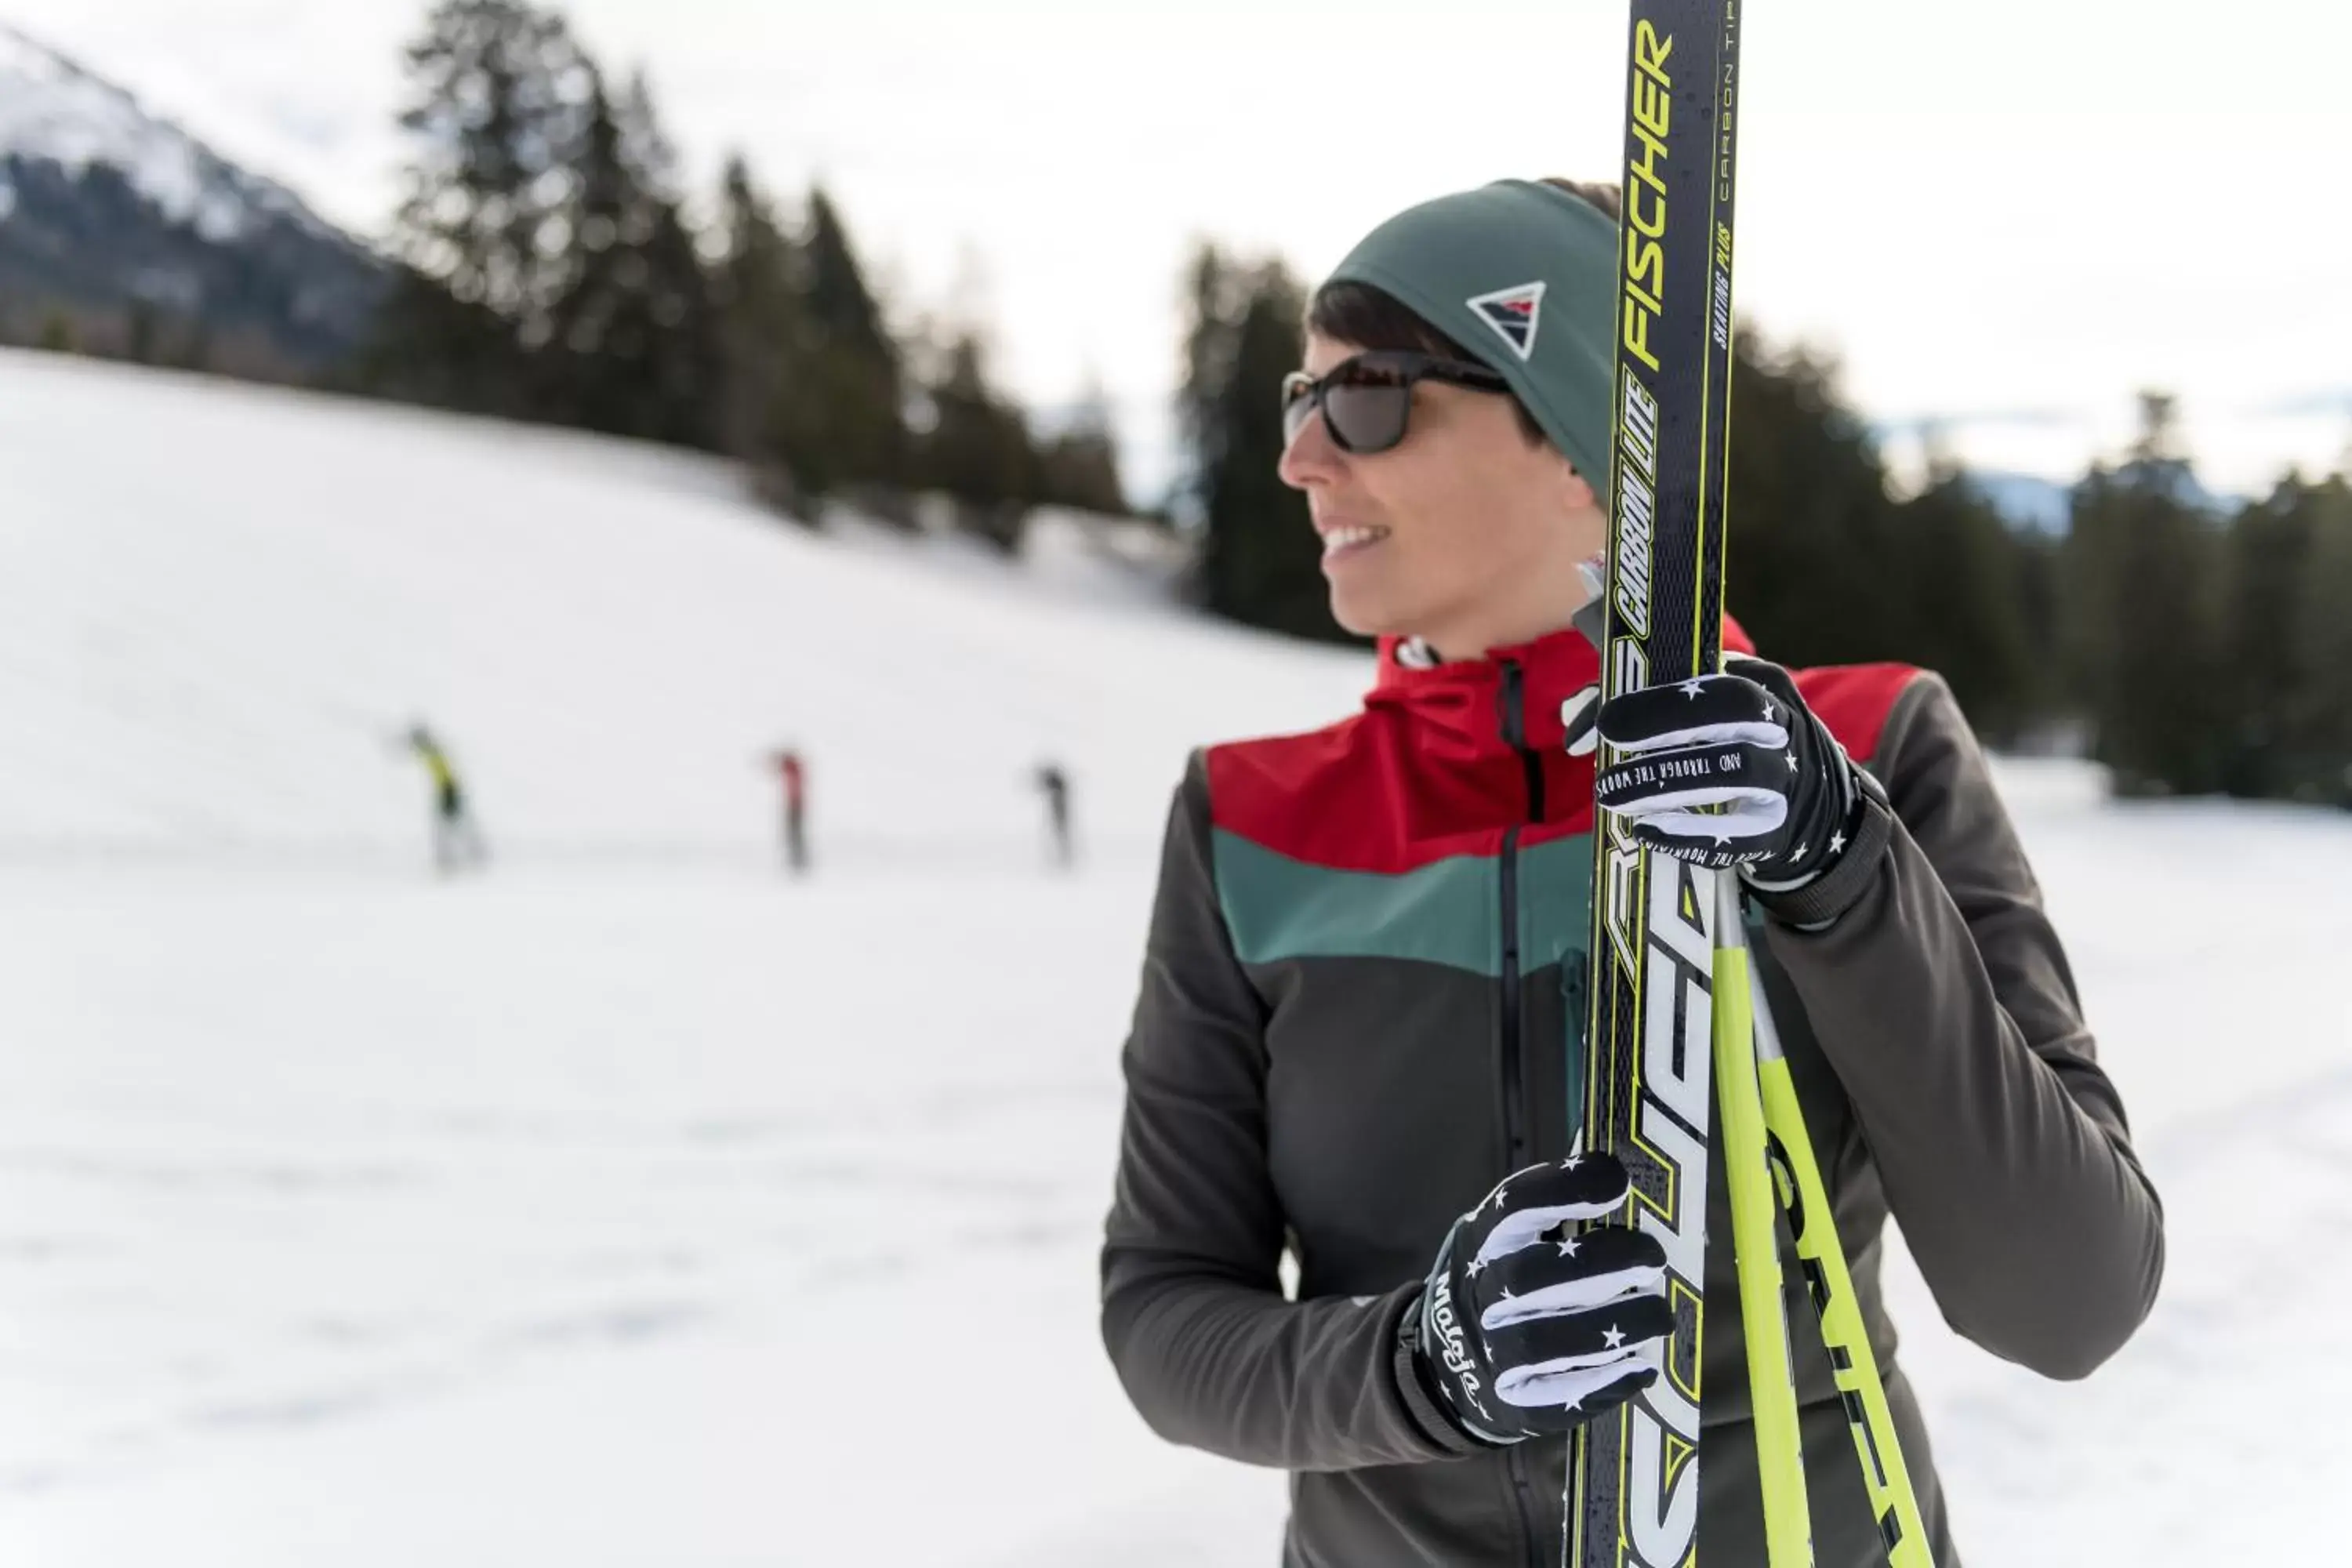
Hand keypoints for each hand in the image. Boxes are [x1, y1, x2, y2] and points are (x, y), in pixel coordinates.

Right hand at [1407, 1154, 1669, 1444]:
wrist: (1444, 1364)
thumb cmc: (1497, 1285)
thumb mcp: (1505, 1239)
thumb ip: (1552, 1211)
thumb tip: (1620, 1167)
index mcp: (1481, 1242)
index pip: (1513, 1206)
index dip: (1564, 1189)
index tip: (1617, 1183)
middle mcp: (1480, 1294)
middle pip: (1530, 1277)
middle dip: (1600, 1264)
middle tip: (1653, 1257)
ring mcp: (1491, 1352)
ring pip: (1545, 1342)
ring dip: (1613, 1325)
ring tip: (1658, 1315)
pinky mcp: (1513, 1402)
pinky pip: (1556, 1396)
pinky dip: (1603, 1382)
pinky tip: (1640, 1367)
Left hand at [1590, 658, 1865, 887]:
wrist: (1812, 813)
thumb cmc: (1738, 750)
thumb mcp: (1711, 715)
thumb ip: (1644, 705)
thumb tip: (1574, 719)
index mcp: (1762, 685)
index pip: (1711, 676)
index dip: (1655, 696)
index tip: (1604, 720)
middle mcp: (1782, 726)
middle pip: (1735, 709)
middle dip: (1665, 723)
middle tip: (1608, 743)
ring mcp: (1786, 780)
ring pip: (1737, 772)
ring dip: (1667, 782)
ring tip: (1612, 795)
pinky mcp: (1779, 831)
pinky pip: (1740, 836)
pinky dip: (1690, 835)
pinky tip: (1647, 831)